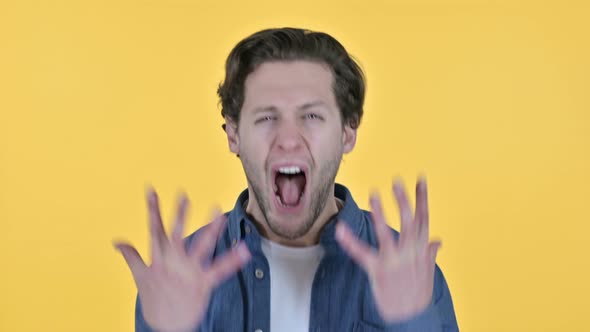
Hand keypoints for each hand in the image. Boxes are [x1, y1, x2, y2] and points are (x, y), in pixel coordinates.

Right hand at [114, 189, 250, 331]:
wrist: (164, 326)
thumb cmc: (153, 298)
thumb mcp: (139, 276)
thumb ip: (131, 255)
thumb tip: (116, 242)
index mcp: (158, 258)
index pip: (154, 228)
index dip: (152, 208)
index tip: (150, 189)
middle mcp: (172, 263)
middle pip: (175, 234)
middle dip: (179, 214)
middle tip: (184, 194)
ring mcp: (187, 273)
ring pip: (199, 247)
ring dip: (210, 231)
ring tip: (219, 213)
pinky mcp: (202, 284)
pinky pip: (220, 270)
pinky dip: (232, 260)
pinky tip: (244, 250)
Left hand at [335, 178, 440, 322]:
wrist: (410, 318)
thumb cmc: (418, 293)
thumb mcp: (428, 272)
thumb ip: (430, 253)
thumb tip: (438, 240)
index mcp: (422, 249)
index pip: (424, 218)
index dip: (422, 197)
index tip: (420, 178)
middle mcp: (410, 253)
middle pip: (409, 222)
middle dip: (404, 200)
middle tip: (396, 181)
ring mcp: (394, 261)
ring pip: (387, 233)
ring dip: (381, 214)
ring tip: (374, 194)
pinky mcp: (378, 271)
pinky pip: (362, 254)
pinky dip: (350, 242)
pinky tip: (341, 229)